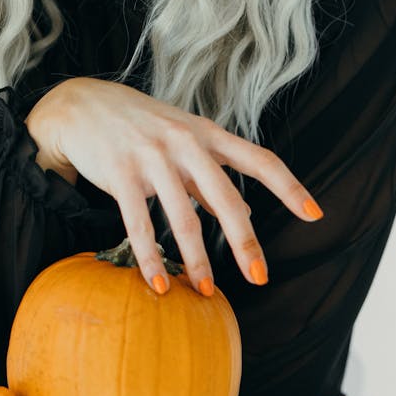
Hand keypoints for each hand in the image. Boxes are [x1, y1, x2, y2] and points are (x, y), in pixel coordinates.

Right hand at [27, 77, 322, 294]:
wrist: (80, 104)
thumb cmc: (138, 124)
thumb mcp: (182, 139)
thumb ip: (212, 176)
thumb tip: (247, 212)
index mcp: (206, 133)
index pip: (259, 159)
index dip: (289, 187)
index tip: (315, 214)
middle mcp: (184, 142)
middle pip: (226, 197)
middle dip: (245, 241)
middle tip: (261, 277)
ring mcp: (151, 156)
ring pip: (183, 216)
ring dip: (197, 259)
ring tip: (207, 291)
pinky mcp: (120, 173)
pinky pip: (139, 224)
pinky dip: (152, 258)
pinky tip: (160, 284)